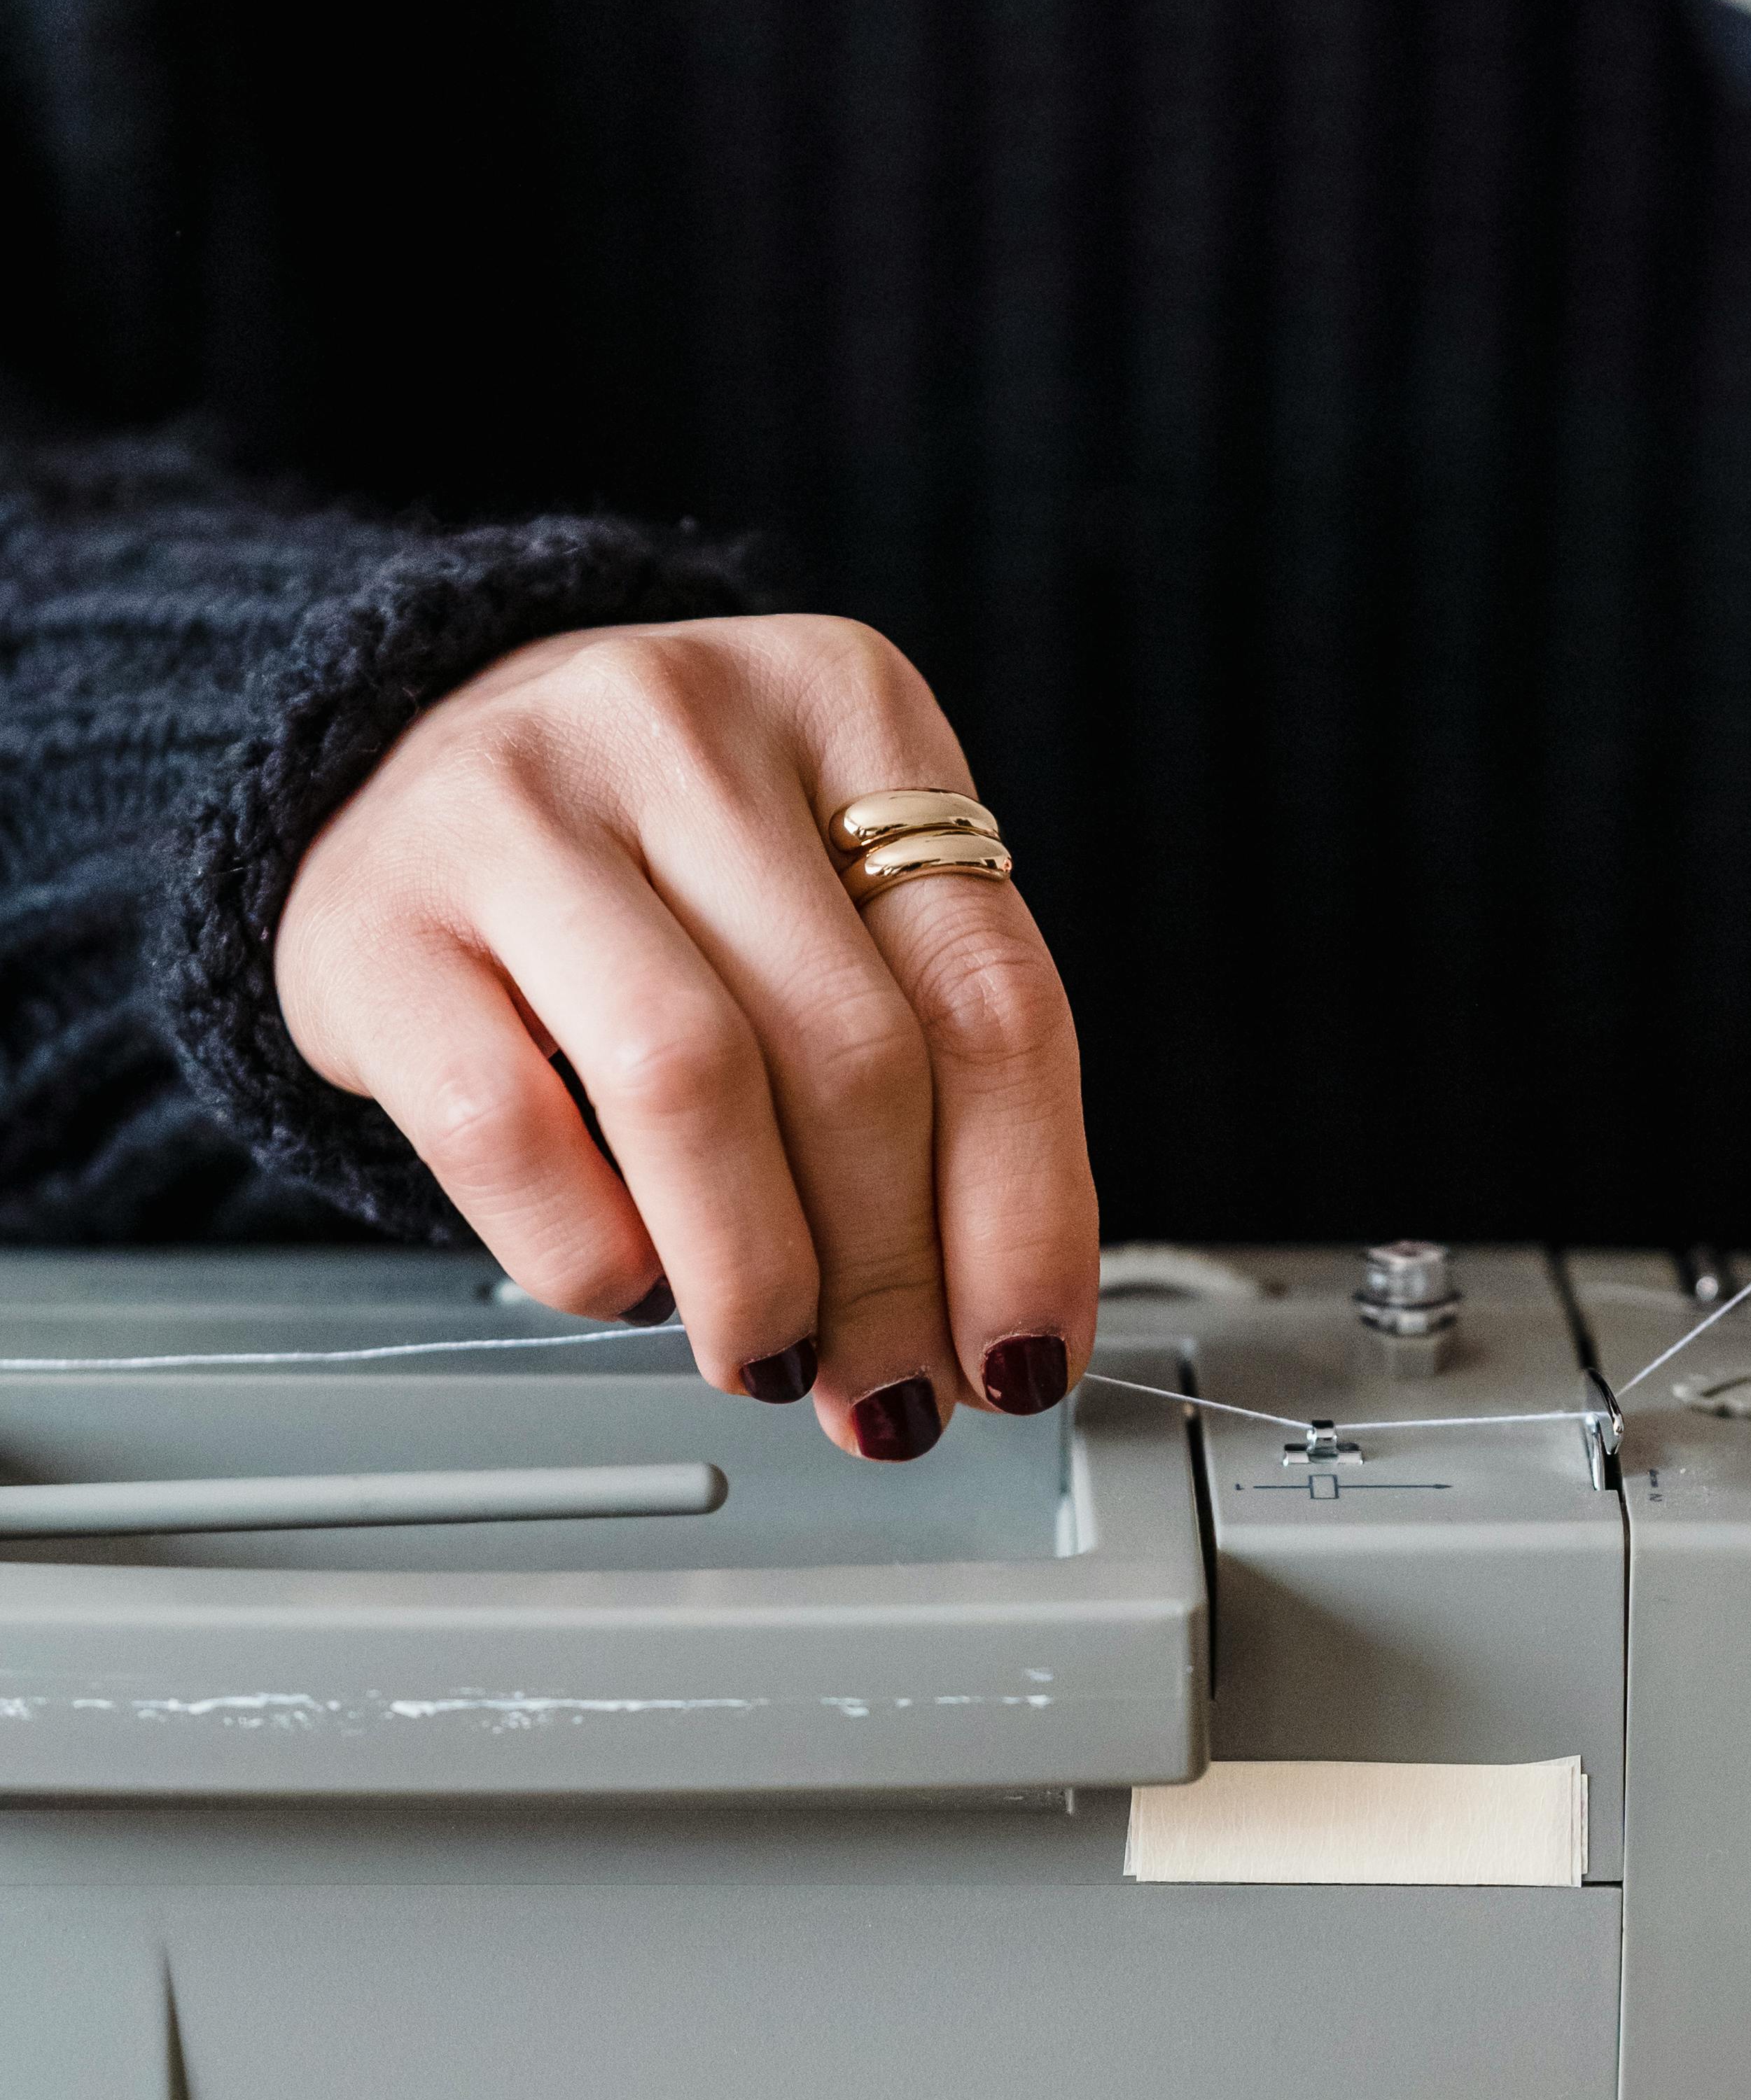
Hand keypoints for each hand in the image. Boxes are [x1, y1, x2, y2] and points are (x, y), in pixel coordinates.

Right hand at [275, 615, 1097, 1453]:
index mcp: (849, 707)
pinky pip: (508, 1131)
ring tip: (777, 1359)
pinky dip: (592, 1251)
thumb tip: (1000, 1319)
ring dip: (757, 1275)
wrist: (399, 758)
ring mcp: (514, 806)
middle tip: (896, 1392)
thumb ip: (931, 1063)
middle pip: (855, 1056)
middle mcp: (684, 723)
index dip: (1025, 1215)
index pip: (992, 999)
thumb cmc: (652, 862)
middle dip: (895, 1275)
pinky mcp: (375, 922)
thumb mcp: (829, 896)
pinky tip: (631, 1284)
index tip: (1024, 1350)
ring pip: (690, 1085)